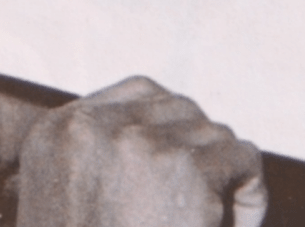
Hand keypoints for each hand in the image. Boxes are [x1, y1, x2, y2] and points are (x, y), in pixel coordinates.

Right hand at [16, 76, 266, 226]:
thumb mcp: (66, 201)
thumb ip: (96, 158)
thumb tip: (150, 130)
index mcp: (55, 134)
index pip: (136, 92)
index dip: (172, 129)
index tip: (184, 169)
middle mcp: (88, 127)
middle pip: (178, 106)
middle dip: (201, 149)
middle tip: (206, 202)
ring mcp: (132, 143)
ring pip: (213, 131)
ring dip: (224, 174)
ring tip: (216, 220)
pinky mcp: (178, 168)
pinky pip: (241, 156)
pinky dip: (249, 194)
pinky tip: (232, 226)